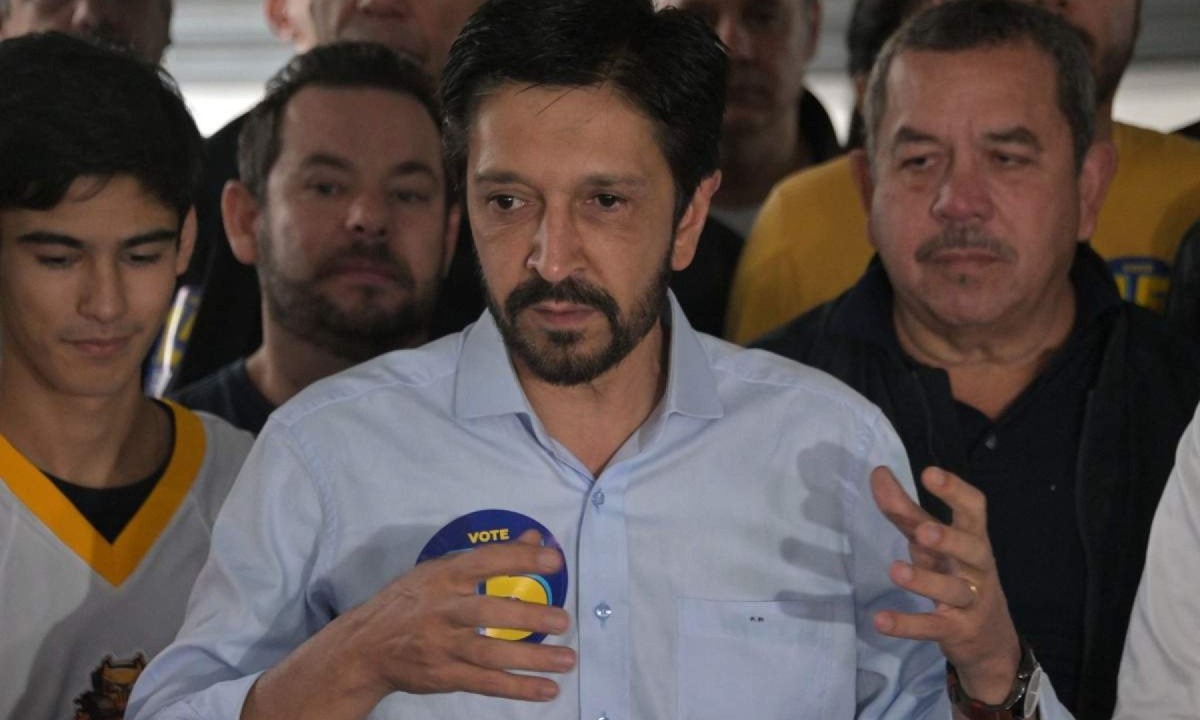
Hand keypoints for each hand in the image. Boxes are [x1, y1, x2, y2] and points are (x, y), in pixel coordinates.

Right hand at [245, 529, 575, 719]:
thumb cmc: (410, 601)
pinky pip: (486, 683)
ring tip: (567, 659)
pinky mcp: (444, 675)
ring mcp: (442, 646)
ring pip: (491, 653)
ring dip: (532, 658)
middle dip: (528, 616)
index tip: (554, 559)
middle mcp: (442, 609)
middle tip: (563, 620)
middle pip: (488, 612)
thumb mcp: (440, 570)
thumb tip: (535, 537)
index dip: (519, 558)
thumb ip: (490, 557)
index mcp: (443, 576)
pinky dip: (518, 688)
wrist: (365, 646)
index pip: (485, 562)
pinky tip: (547, 689)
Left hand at [870, 466, 1020, 704]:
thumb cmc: (955, 575)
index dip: (955, 491)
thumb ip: (905, 511)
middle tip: (923, 532)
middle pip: (972, 549)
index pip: (974, 510)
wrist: (990, 639)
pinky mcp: (956, 631)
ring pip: (953, 590)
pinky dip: (907, 625)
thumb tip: (878, 472)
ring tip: (895, 570)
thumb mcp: (931, 543)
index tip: (930, 473)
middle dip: (950, 539)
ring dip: (924, 581)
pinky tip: (880, 621)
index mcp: (972, 538)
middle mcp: (976, 567)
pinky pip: (933, 627)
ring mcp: (970, 601)